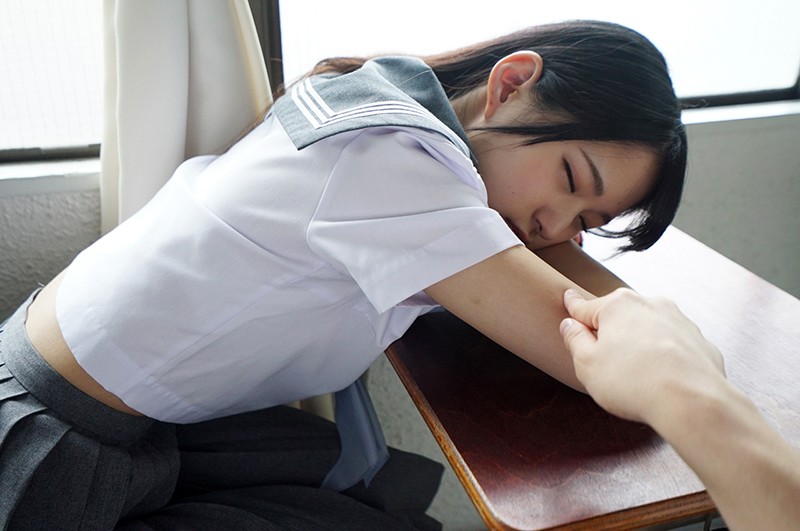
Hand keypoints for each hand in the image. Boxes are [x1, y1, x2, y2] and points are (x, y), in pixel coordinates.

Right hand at [559, 288, 724, 424]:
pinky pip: (673, 345)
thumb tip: (570, 325)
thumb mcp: (587, 364)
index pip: (586, 307)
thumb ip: (575, 340)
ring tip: (636, 373)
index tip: (568, 297)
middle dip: (610, 330)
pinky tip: (661, 377)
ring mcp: (678, 320)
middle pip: (619, 315)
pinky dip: (665, 355)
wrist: (692, 401)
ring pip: (648, 328)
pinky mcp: (699, 340)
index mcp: (617, 306)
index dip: (573, 307)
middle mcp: (649, 304)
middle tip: (603, 357)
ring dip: (639, 342)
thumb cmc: (633, 382)